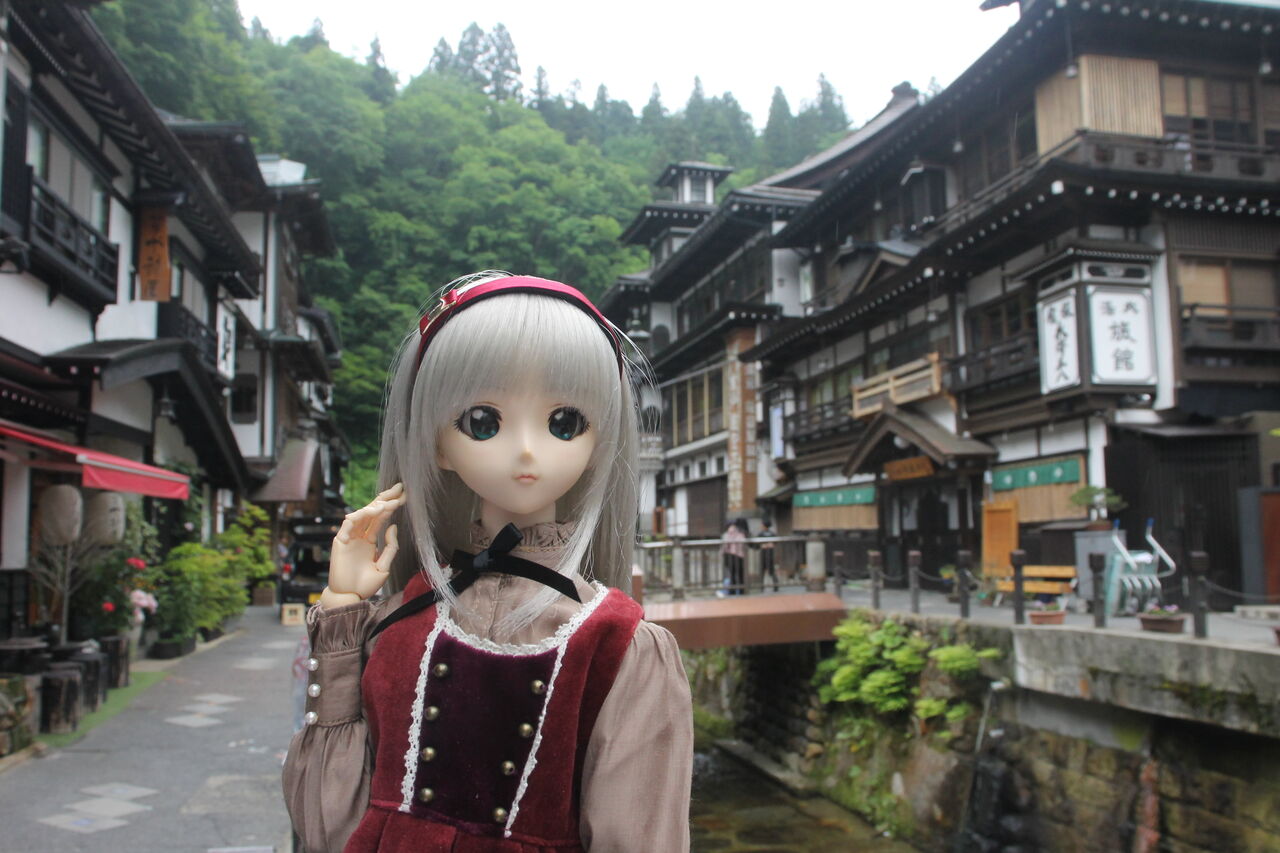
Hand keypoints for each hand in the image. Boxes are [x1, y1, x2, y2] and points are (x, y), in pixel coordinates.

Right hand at [326, 483, 405, 601]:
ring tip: (389, 502)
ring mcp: (350, 538)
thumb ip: (390, 546)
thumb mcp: (384, 565)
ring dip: (375, 507)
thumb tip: (394, 526)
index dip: (391, 506)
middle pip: (372, 512)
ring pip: (362, 515)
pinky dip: (358, 516)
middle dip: (385, 498)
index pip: (381, 518)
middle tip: (399, 487)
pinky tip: (371, 511)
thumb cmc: (366, 585)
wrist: (351, 598)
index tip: (404, 496)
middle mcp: (359, 537)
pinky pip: (348, 525)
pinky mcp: (340, 542)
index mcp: (369, 541)